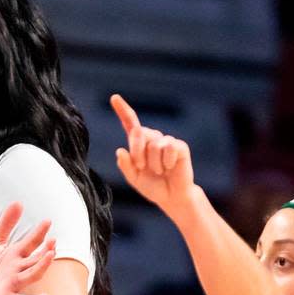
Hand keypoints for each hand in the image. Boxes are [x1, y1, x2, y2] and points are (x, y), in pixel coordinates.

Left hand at [0, 202, 55, 294]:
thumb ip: (5, 225)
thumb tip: (18, 203)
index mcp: (15, 255)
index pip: (31, 243)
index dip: (39, 233)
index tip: (47, 221)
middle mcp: (18, 269)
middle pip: (34, 259)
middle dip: (44, 251)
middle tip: (54, 241)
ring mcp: (14, 284)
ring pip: (32, 275)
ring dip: (42, 267)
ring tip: (51, 256)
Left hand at [110, 94, 197, 216]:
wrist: (171, 197)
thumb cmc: (153, 186)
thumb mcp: (134, 179)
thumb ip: (126, 166)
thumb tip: (120, 151)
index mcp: (139, 144)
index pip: (131, 124)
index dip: (123, 110)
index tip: (114, 97)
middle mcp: (153, 138)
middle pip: (139, 132)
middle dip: (137, 151)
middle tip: (142, 167)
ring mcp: (167, 141)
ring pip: (154, 145)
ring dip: (153, 163)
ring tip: (160, 171)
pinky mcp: (179, 146)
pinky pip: (168, 148)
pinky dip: (166, 162)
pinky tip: (170, 168)